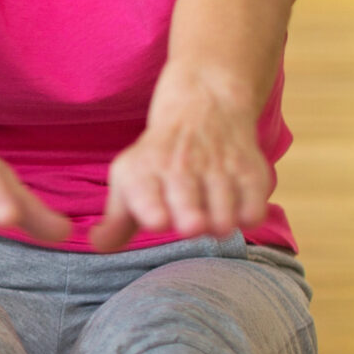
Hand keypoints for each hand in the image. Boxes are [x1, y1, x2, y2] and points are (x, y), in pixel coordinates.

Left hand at [94, 94, 271, 252]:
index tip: (157, 221)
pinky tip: (235, 213)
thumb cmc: (159, 159)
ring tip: (212, 221)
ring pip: (224, 211)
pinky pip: (254, 208)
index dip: (152, 209)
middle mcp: (180, 168)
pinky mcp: (251, 172)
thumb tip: (99, 245)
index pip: (146, 193)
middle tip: (192, 226)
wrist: (203, 108)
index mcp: (144, 172)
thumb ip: (117, 220)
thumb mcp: (130, 180)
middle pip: (188, 203)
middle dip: (191, 218)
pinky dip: (247, 218)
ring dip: (220, 224)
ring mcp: (218, 168)